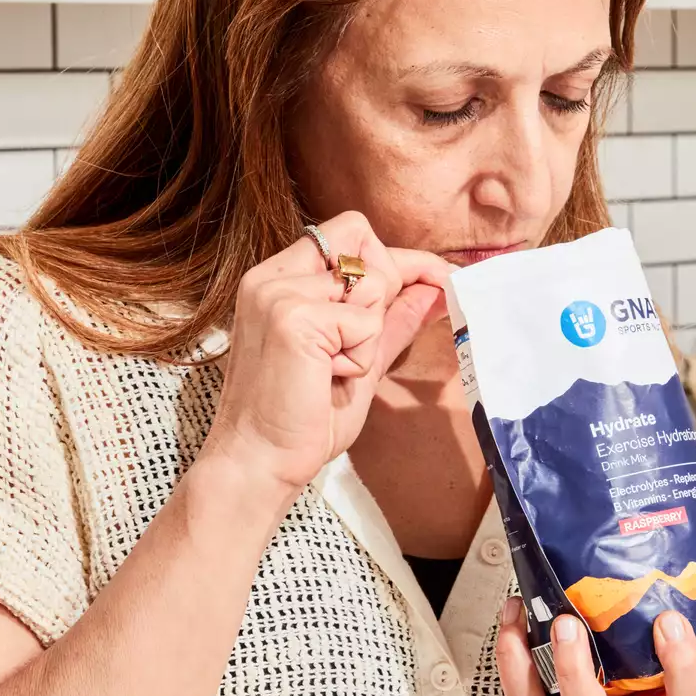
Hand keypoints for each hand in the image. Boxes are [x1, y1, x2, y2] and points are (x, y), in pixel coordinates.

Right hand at [201, 211, 452, 500]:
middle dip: (384, 287)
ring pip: (371, 284)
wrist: (259, 463)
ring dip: (369, 337)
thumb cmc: (301, 419)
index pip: (348, 232)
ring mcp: (280, 293)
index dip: (397, 256)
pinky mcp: (294, 318)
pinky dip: (361, 358)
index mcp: (278, 279)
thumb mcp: (358, 358)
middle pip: (361, 237)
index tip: (436, 277)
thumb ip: (392, 318)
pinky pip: (366, 322)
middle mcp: (273, 276)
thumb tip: (436, 286)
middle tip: (357, 345)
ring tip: (332, 370)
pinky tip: (327, 379)